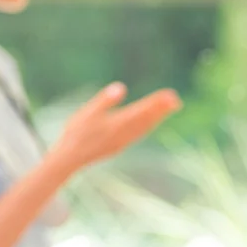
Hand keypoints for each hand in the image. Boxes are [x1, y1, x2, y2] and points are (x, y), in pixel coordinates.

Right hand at [50, 83, 180, 172]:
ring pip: (144, 128)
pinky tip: (151, 123)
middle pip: (147, 119)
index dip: (157, 103)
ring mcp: (122, 142)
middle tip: (176, 100)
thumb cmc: (76, 133)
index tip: (170, 95)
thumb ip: (105, 100)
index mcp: (117, 123)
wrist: (70, 159)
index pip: (142, 110)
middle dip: (161, 109)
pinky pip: (137, 134)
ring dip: (157, 118)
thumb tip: (121, 87)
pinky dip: (147, 126)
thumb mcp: (87, 112)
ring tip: (169, 109)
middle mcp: (123, 134)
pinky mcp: (118, 146)